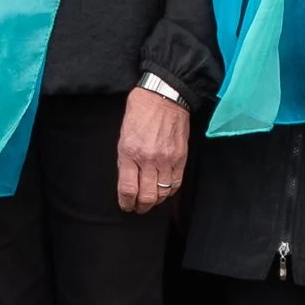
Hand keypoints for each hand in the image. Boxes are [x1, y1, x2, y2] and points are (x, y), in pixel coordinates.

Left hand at [116, 87, 189, 212]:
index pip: (128, 189)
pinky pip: (176, 183)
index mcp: (130, 152)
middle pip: (146, 196)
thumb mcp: (123, 135)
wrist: (164, 96)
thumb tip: (127, 179)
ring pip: (162, 193)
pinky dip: (170, 191)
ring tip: (151, 200)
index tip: (126, 205)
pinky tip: (164, 190)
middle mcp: (148, 159)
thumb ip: (125, 159)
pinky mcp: (181, 158)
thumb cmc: (140, 111)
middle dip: (140, 207)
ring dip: (155, 201)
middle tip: (138, 208)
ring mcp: (167, 159)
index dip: (126, 202)